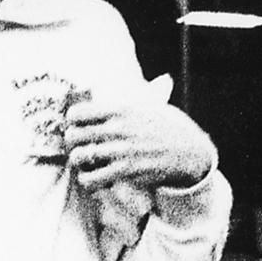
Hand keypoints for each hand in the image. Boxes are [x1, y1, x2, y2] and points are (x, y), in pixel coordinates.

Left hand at [64, 87, 211, 194]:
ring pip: (78, 158)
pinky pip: (91, 180)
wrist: (189, 152)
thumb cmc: (168, 127)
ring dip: (80, 164)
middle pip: (72, 136)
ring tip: (88, 165)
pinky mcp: (125, 171)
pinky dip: (89, 181)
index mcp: (120, 109)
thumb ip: (133, 95)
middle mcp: (118, 128)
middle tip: (80, 148)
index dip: (73, 122)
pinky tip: (97, 178)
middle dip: (72, 144)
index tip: (79, 128)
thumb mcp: (150, 103)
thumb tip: (136, 79)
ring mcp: (121, 150)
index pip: (77, 112)